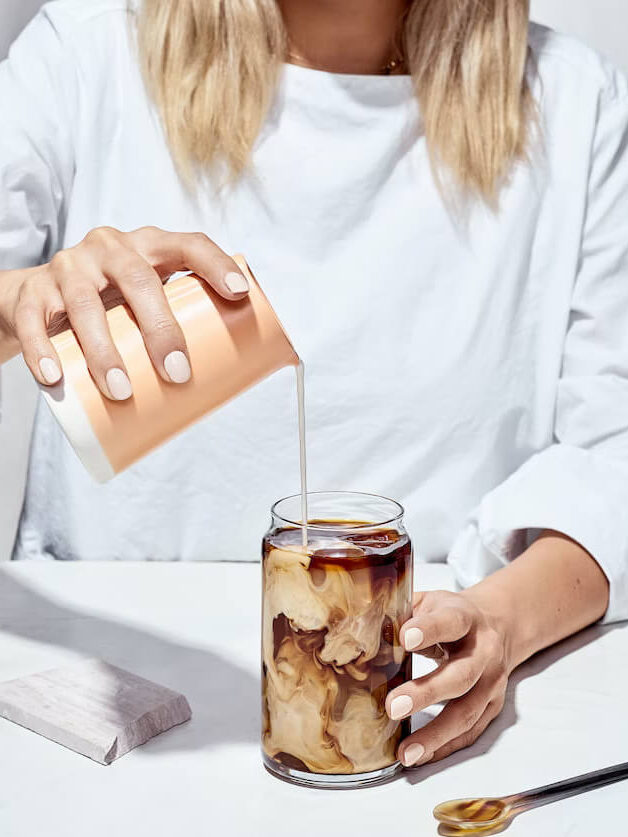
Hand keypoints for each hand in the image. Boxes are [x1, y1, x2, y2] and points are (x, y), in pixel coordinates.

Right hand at [0, 226, 248, 398]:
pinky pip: (35, 319)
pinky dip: (42, 350)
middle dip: (160, 329)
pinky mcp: (34, 292)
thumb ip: (182, 322)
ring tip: (121, 391)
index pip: (187, 244)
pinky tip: (54, 378)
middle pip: (138, 280)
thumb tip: (240, 374)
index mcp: (148, 247)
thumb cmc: (113, 304)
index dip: (215, 263)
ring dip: (103, 351)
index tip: (240, 293)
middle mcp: (110, 248)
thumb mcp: (147, 301)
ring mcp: (70, 267)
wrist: (40, 298)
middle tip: (177, 374)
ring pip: (84, 304)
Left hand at [386, 590, 510, 766]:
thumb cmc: (451, 614)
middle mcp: (484, 651)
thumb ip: (402, 611)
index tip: (404, 637)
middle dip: (426, 693)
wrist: (498, 624)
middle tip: (392, 706)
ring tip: (406, 752)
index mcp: (466, 617)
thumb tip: (361, 626)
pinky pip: (471, 731)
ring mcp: (492, 681)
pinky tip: (422, 755)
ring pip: (468, 711)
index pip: (450, 622)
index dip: (429, 629)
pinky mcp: (492, 706)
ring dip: (436, 734)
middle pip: (461, 675)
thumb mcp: (430, 601)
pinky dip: (446, 746)